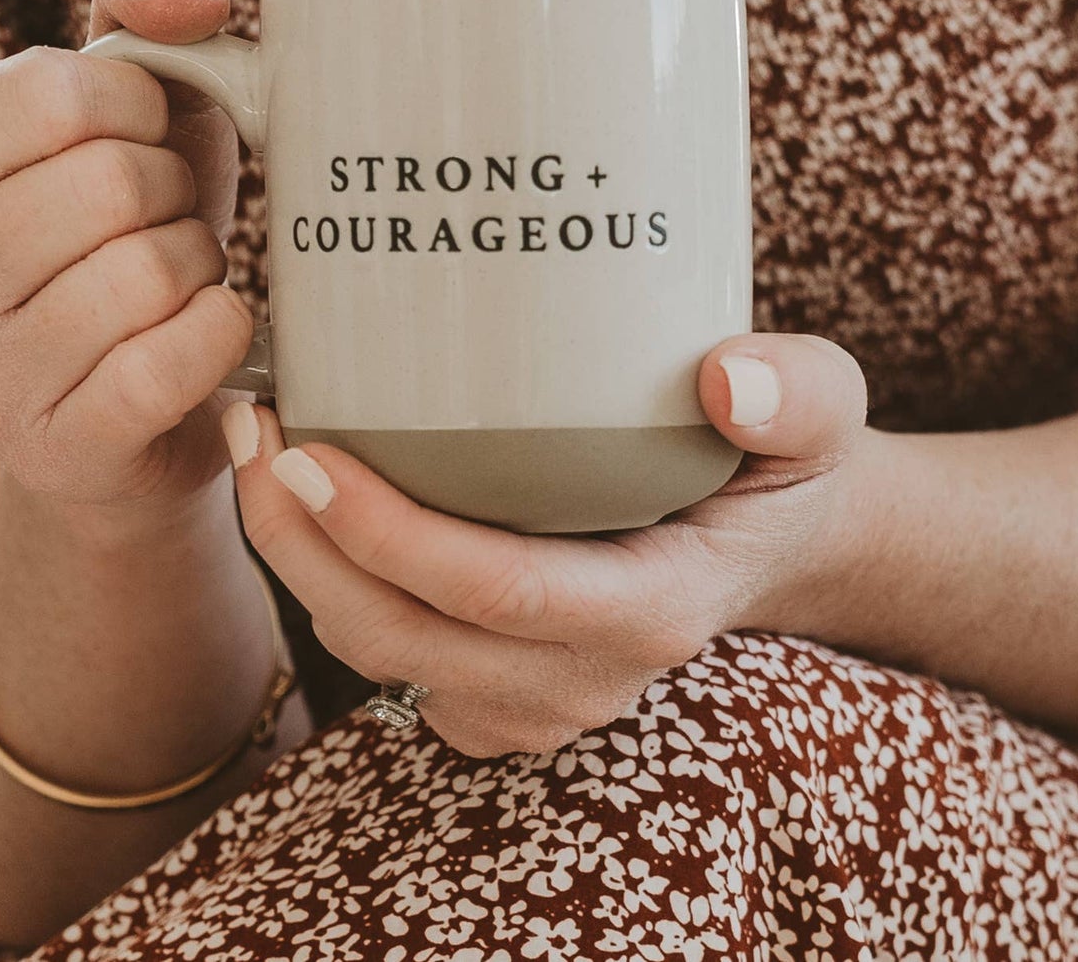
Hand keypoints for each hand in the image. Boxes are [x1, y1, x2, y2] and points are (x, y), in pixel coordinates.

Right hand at [0, 0, 250, 519]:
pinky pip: (175, 359)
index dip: (141, 110)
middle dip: (174, 195)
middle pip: (112, 182)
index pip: (58, 92)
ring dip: (198, 266)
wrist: (137, 402)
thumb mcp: (129, 100)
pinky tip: (204, 336)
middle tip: (164, 225)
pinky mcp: (53, 450)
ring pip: (150, 271)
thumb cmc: (133, 225)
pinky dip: (221, 333)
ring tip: (174, 281)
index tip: (144, 145)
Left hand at [228, 332, 867, 756]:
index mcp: (652, 611)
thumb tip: (726, 380)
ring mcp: (535, 697)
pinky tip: (305, 494)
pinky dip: (330, 581)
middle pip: (404, 636)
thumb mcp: (823, 411)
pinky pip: (388, 652)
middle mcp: (583, 678)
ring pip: (378, 653)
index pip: (497, 593)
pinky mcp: (498, 688)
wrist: (777, 538)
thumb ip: (796, 391)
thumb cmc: (786, 463)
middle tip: (253, 427)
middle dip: (301, 543)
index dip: (389, 534)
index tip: (308, 449)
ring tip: (259, 444)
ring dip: (298, 561)